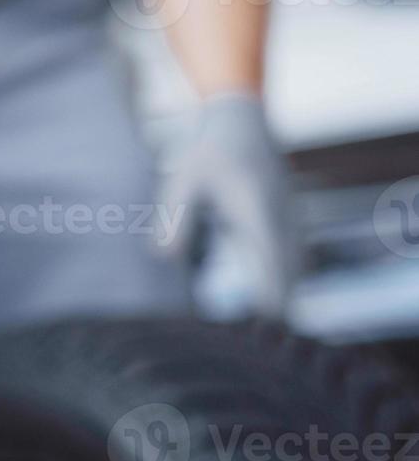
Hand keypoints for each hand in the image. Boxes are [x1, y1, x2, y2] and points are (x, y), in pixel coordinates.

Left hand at [159, 92, 299, 315]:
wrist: (238, 115)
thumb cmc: (206, 148)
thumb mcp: (183, 179)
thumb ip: (175, 218)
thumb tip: (165, 259)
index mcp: (258, 210)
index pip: (272, 265)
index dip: (270, 299)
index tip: (264, 330)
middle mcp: (281, 216)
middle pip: (290, 273)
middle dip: (279, 307)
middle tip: (262, 346)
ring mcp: (289, 215)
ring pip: (296, 266)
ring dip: (283, 295)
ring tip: (266, 333)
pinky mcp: (286, 215)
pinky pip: (293, 255)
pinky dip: (284, 278)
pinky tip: (269, 301)